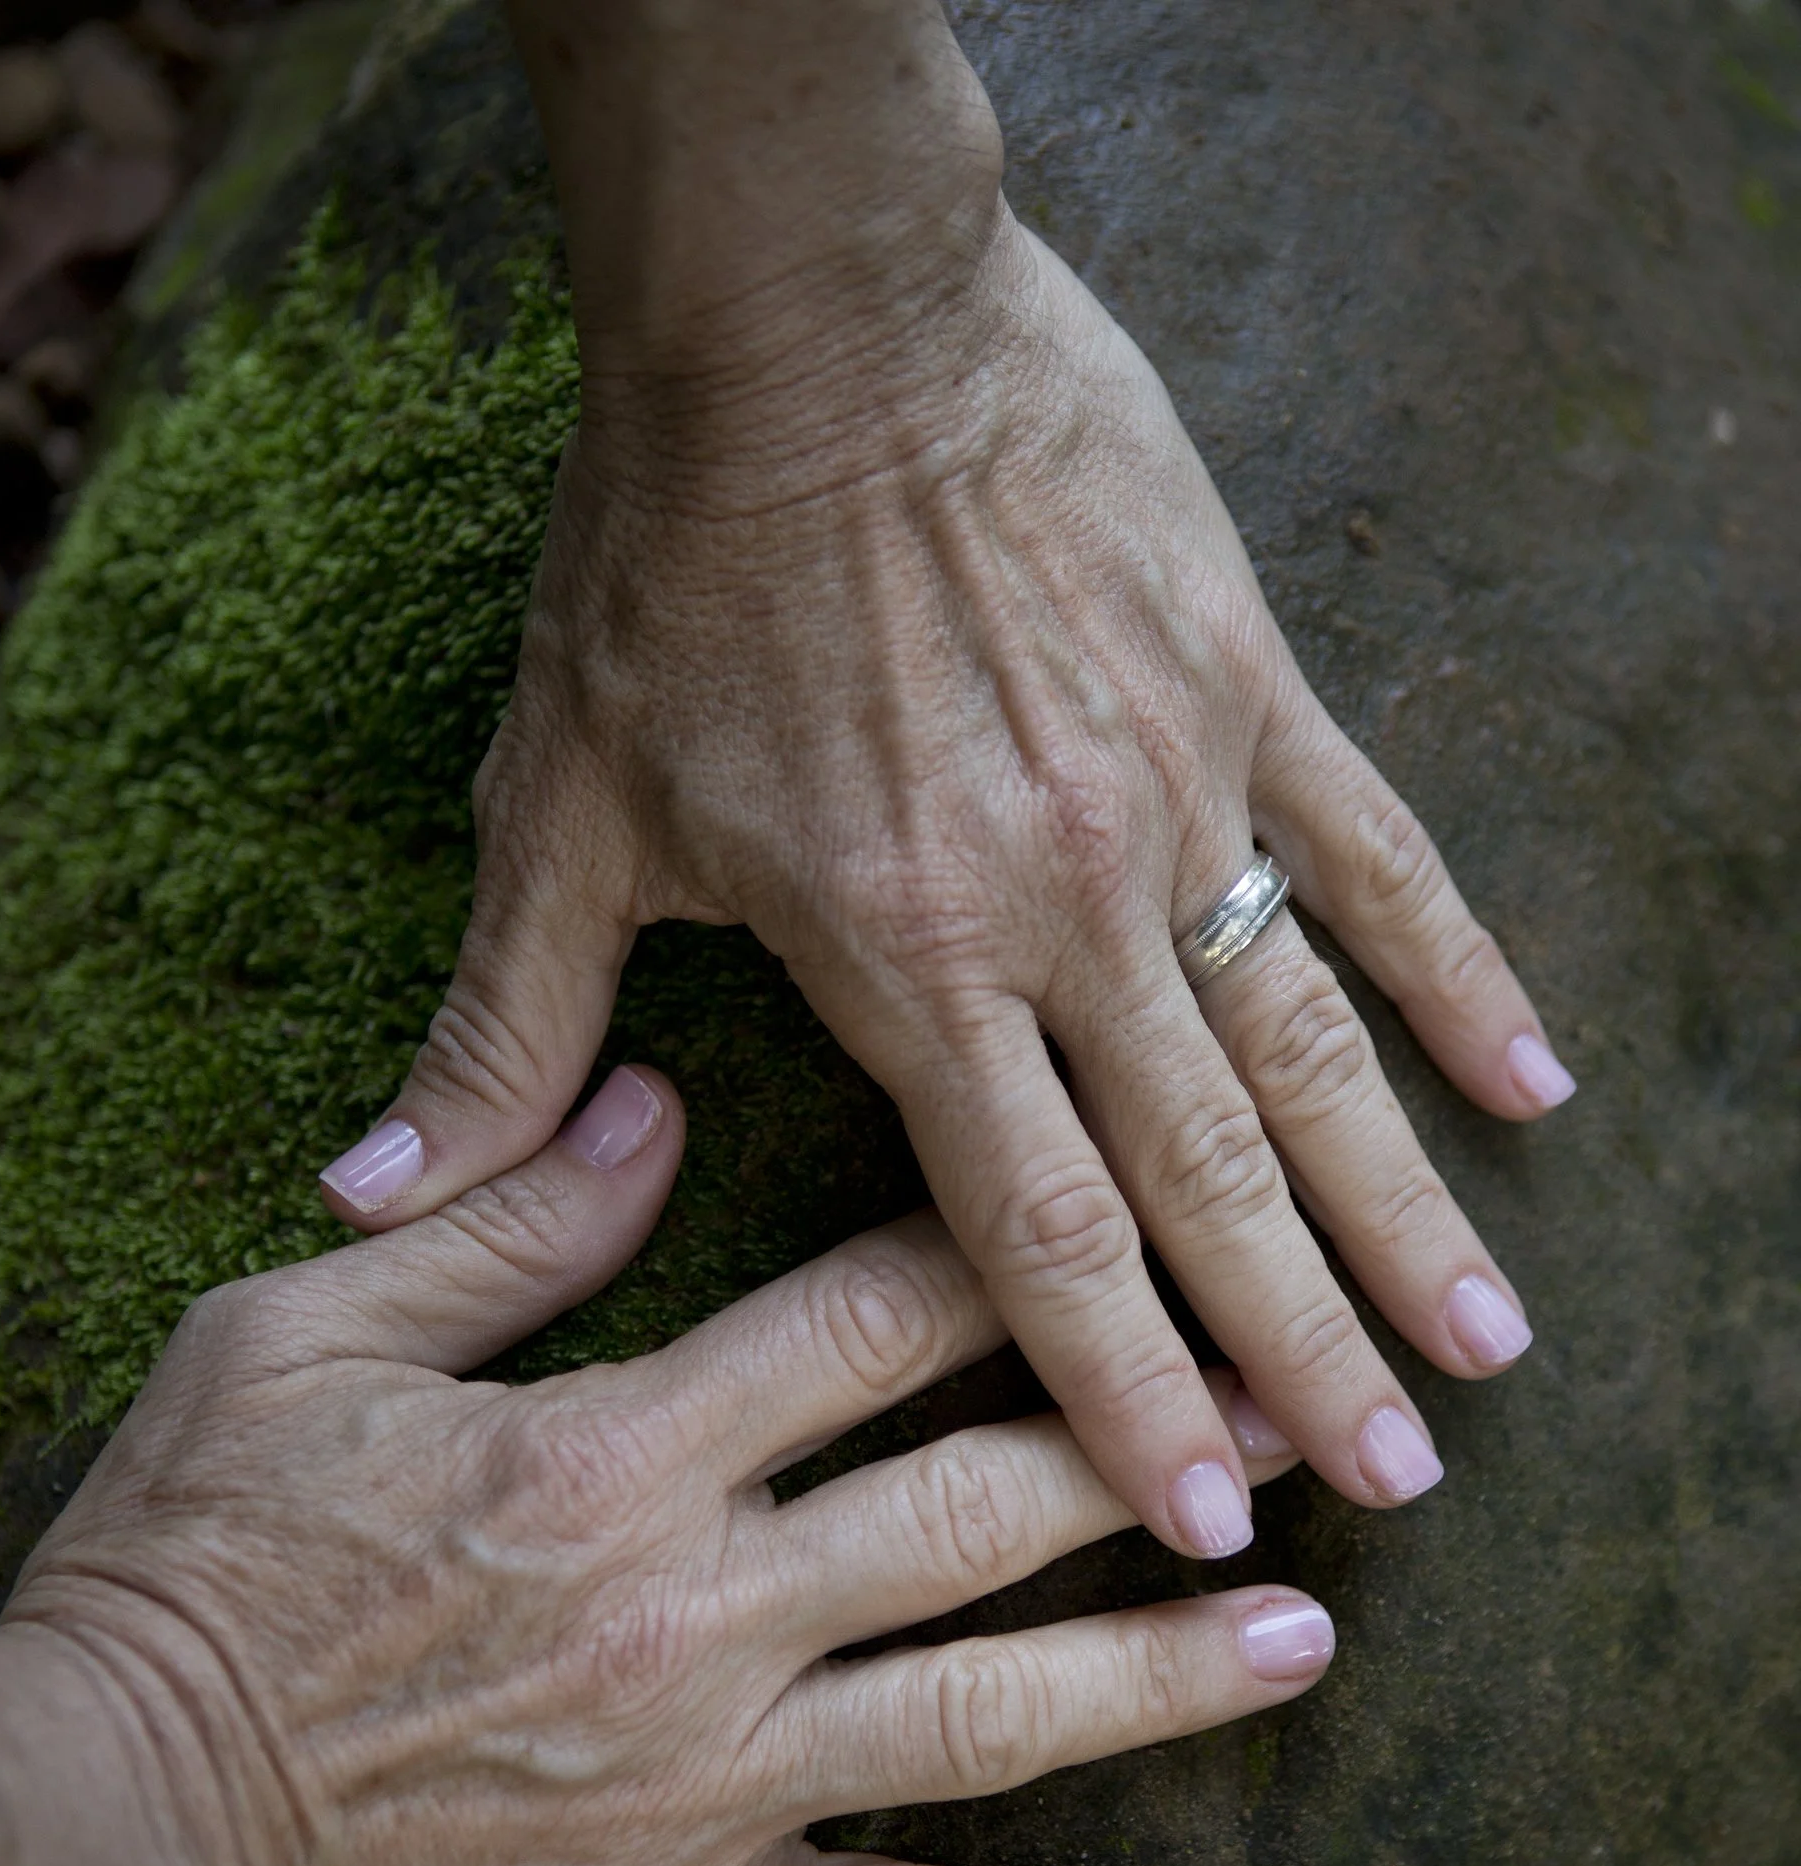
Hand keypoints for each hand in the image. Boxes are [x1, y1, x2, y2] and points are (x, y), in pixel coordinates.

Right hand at [0, 1068, 1330, 1865]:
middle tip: (1302, 1419)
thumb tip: (653, 1115)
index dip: (1029, 1260)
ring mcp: (706, 1788)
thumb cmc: (175, 1575)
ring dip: (1159, 1677)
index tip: (1146, 1223)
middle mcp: (700, 1611)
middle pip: (982, 1506)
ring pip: (986, 1721)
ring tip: (1307, 1638)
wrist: (87, 1840)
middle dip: (1157, 1445)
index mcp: (616, 1449)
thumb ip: (500, 1236)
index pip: (874, 1318)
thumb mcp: (298, 1348)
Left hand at [320, 10, 1573, 1560]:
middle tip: (1398, 1485)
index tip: (1205, 1520)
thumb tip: (367, 1194)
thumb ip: (499, 1032)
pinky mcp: (1245, 685)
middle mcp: (1064, 907)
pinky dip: (1458, 970)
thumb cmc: (669, 561)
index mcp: (903, 962)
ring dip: (1405, 1208)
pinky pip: (1377, 852)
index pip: (1035, 1233)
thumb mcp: (555, 810)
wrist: (805, 308)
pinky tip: (1535, 1088)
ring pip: (1314, 1048)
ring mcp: (1174, 797)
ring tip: (1488, 1348)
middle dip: (1301, 1351)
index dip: (1121, 1393)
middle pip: (1207, 1178)